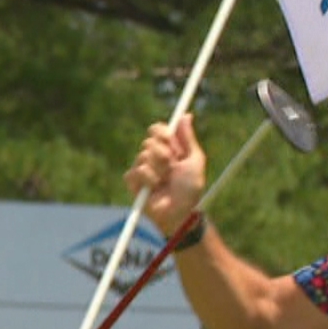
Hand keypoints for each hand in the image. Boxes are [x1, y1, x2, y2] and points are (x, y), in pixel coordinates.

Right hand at [121, 113, 208, 232]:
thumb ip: (189, 139)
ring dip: (158, 169)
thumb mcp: (195, 161)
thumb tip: (186, 116)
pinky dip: (148, 179)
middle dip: (164, 154)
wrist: (179, 212)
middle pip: (149, 141)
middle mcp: (154, 157)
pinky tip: (154, 188)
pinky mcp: (133, 181)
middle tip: (171, 167)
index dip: (161, 132)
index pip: (157, 130)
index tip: (169, 138)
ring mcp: (142, 168)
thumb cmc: (190, 190)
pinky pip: (136, 171)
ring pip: (143, 155)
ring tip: (164, 181)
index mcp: (169, 149)